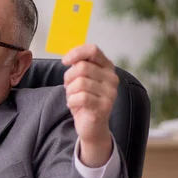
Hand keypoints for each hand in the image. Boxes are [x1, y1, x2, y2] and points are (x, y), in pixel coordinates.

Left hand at [62, 44, 118, 166]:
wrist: (92, 126)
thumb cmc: (85, 100)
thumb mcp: (81, 79)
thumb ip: (79, 67)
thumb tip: (69, 58)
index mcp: (107, 67)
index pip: (93, 50)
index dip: (76, 53)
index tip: (65, 61)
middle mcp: (112, 78)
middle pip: (82, 67)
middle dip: (68, 77)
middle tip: (68, 88)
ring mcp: (110, 92)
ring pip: (80, 83)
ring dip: (70, 91)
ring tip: (73, 97)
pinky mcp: (105, 106)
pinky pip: (81, 97)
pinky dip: (72, 101)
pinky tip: (75, 105)